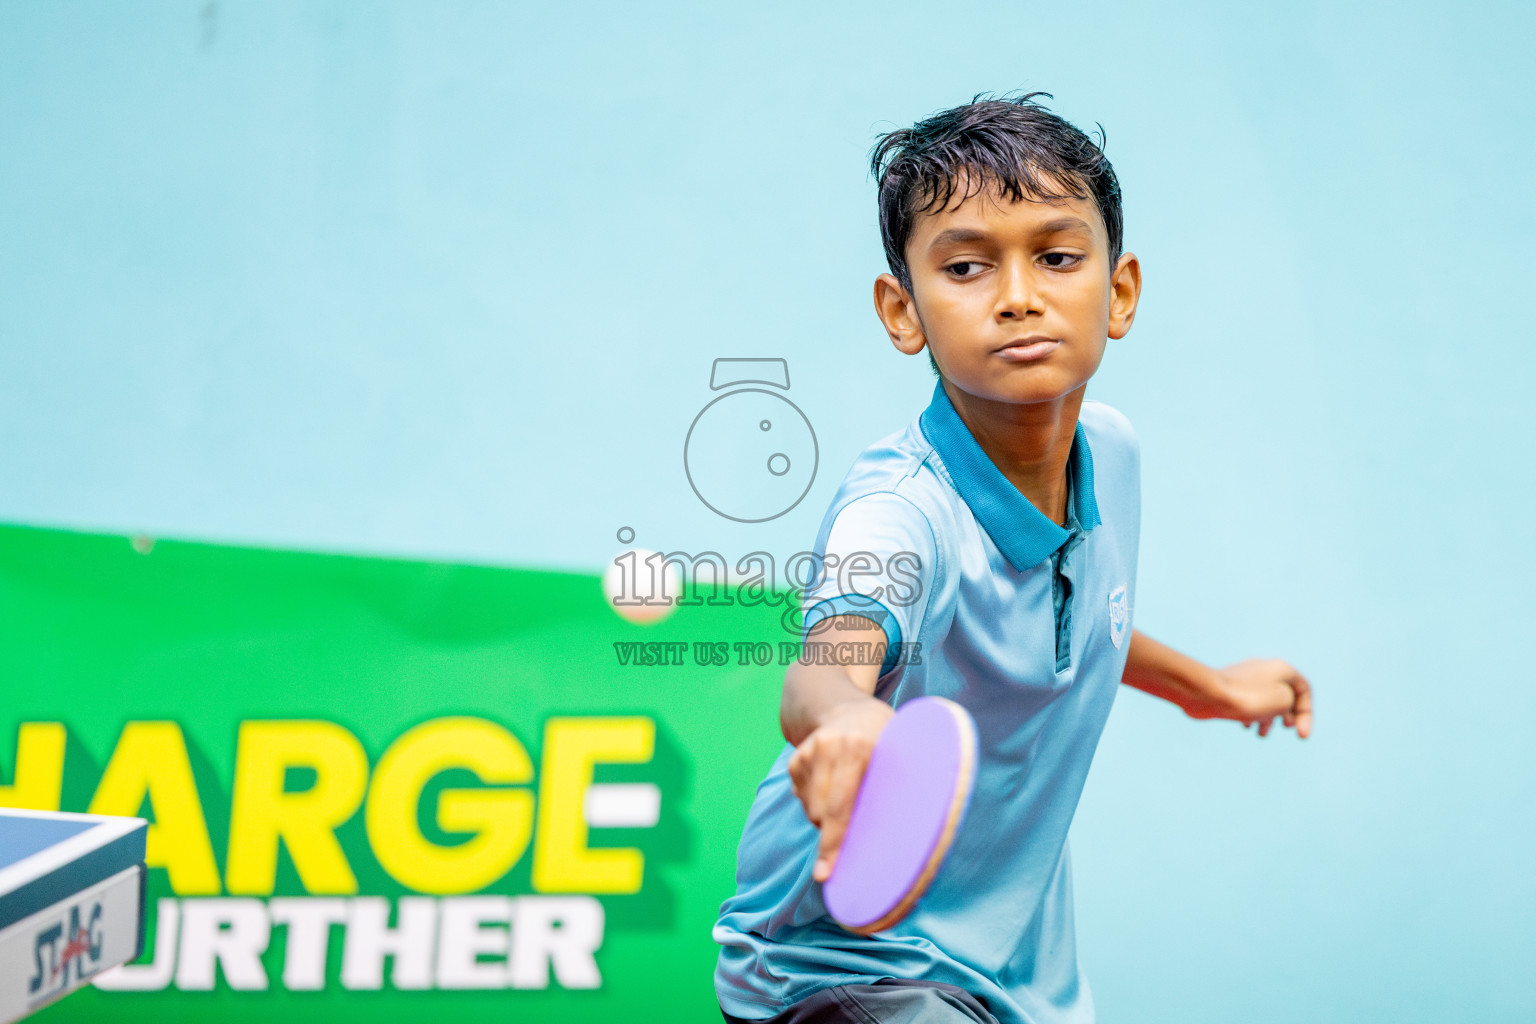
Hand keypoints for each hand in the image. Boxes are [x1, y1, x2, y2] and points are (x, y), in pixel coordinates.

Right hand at [787, 698, 893, 881]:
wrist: (845, 708)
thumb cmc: (884, 739)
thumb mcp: (899, 751)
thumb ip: (901, 783)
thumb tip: (912, 832)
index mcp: (860, 748)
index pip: (842, 807)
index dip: (834, 844)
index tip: (825, 875)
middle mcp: (829, 747)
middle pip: (821, 814)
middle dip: (832, 835)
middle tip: (848, 841)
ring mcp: (808, 751)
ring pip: (811, 810)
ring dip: (826, 818)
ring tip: (847, 797)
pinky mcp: (794, 759)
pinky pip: (801, 799)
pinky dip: (816, 803)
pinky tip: (832, 786)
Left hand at [1213, 658, 1312, 738]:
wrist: (1208, 694)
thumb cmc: (1249, 698)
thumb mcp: (1284, 701)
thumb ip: (1291, 702)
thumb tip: (1277, 704)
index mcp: (1281, 668)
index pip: (1304, 689)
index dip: (1307, 714)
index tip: (1301, 736)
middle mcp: (1264, 668)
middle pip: (1285, 693)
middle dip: (1288, 714)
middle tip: (1286, 727)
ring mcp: (1246, 676)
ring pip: (1265, 699)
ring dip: (1268, 718)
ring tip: (1260, 734)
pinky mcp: (1230, 686)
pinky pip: (1248, 700)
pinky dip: (1251, 714)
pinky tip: (1245, 726)